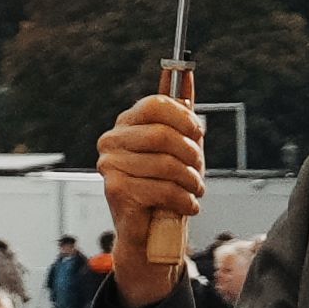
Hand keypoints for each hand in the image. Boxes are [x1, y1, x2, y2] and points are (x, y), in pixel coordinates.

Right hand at [92, 77, 211, 297]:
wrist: (151, 233)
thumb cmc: (166, 187)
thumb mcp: (180, 148)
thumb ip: (180, 114)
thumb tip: (183, 74)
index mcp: (125, 125)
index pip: (155, 104)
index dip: (185, 117)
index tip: (197, 133)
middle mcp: (111, 141)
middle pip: (164, 134)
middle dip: (192, 156)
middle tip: (197, 171)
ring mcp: (110, 165)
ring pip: (167, 164)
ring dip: (191, 183)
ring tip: (192, 191)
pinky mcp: (116, 189)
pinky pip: (164, 188)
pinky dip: (184, 201)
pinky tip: (185, 205)